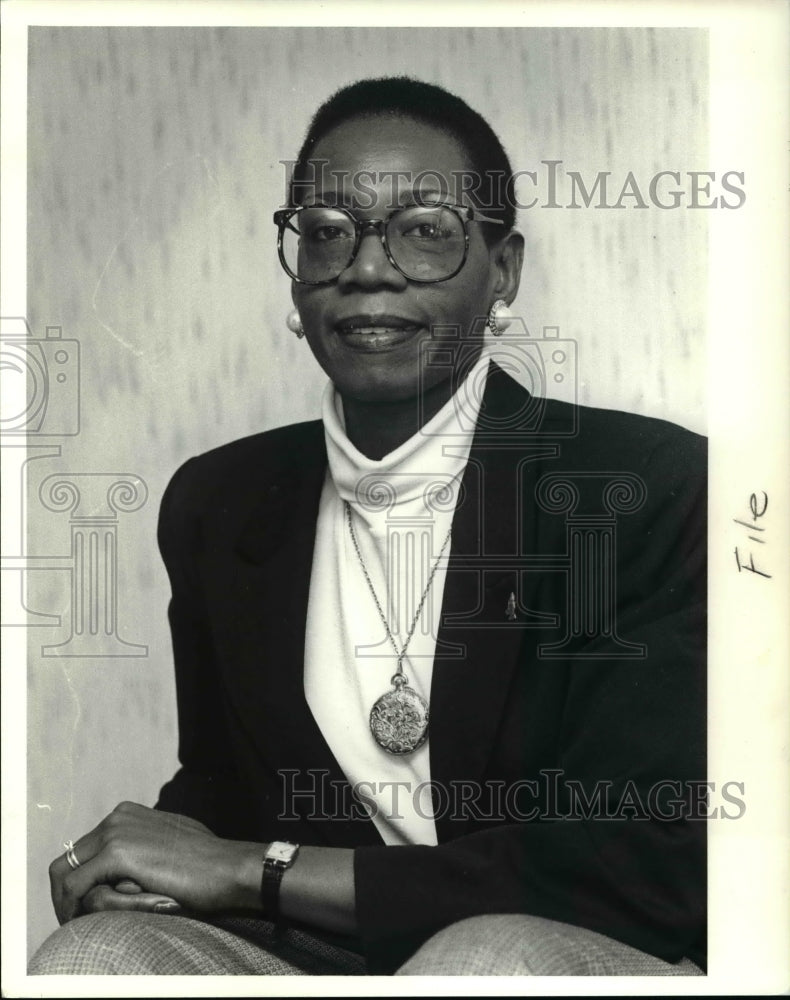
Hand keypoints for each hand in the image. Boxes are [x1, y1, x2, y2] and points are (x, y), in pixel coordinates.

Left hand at [49, 802, 262, 923]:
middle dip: (64, 894)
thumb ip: (142, 848)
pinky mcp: (119, 852)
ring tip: (77, 926)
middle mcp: (117, 817)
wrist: (228, 867)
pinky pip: (77, 887)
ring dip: (67, 903)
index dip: (78, 881)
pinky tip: (88, 923)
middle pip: (66, 859)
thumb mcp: (168, 846)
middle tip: (72, 921)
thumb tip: (125, 870)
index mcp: (127, 814)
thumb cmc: (206, 864)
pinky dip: (76, 908)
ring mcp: (116, 831)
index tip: (83, 907)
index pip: (83, 849)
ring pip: (64, 873)